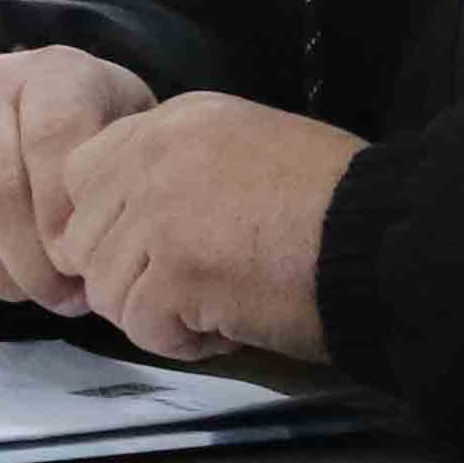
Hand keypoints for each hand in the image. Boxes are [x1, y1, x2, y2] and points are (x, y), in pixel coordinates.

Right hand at [0, 46, 157, 314]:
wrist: (22, 107)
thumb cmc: (90, 130)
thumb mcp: (124, 129)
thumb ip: (119, 173)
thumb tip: (100, 247)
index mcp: (47, 71)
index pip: (52, 138)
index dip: (68, 212)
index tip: (86, 258)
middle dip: (39, 269)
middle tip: (68, 298)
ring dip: (4, 287)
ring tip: (38, 292)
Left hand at [46, 91, 362, 362]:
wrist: (380, 236)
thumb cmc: (338, 200)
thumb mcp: (252, 145)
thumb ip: (185, 168)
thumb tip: (138, 220)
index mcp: (176, 120)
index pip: (84, 175)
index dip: (111, 224)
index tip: (156, 247)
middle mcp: (153, 155)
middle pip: (83, 238)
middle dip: (127, 274)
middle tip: (188, 285)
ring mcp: (156, 213)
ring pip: (106, 290)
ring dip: (156, 313)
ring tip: (216, 308)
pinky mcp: (171, 272)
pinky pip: (141, 328)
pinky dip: (182, 342)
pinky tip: (227, 326)